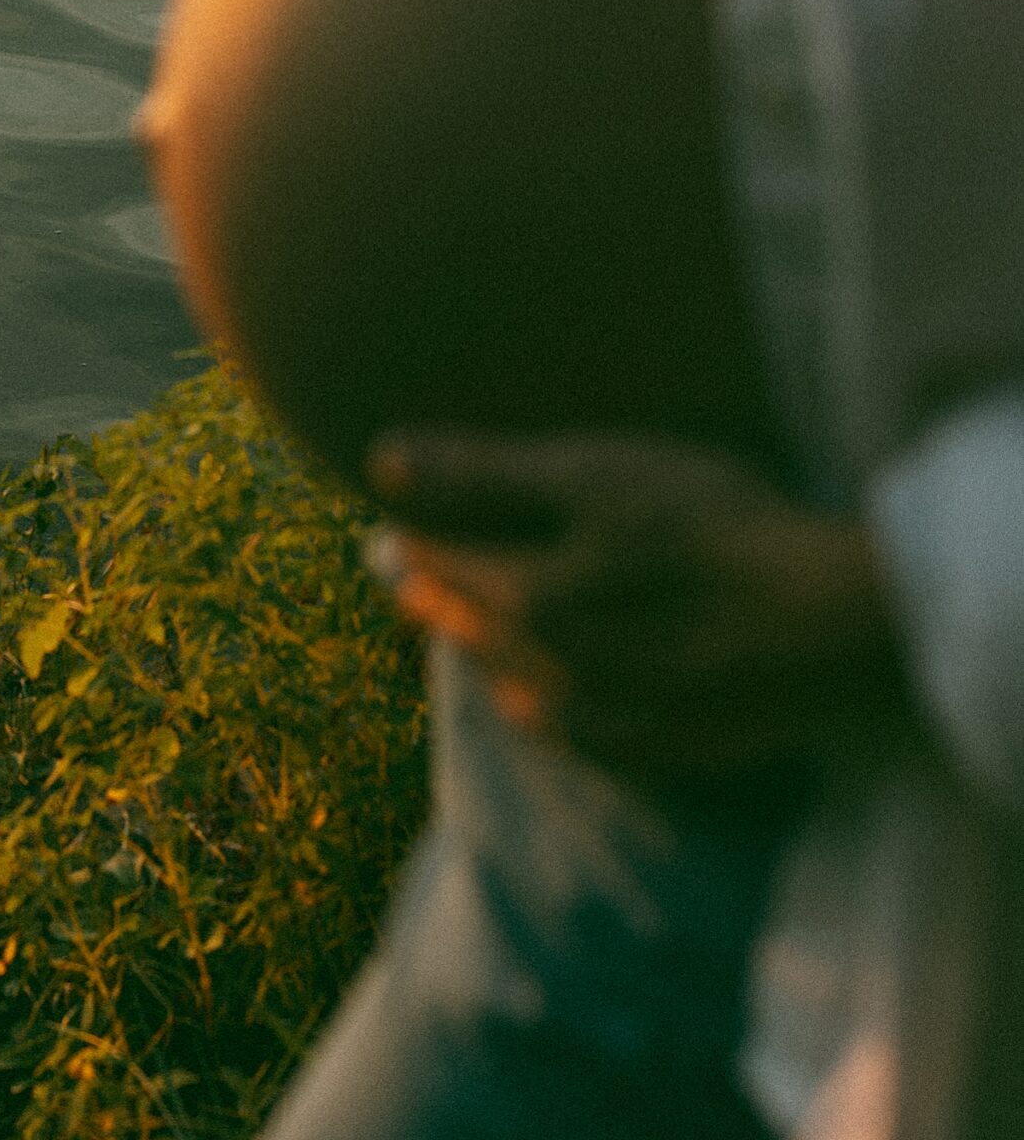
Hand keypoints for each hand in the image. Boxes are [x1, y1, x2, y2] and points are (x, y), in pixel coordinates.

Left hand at [367, 432, 917, 782]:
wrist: (829, 625)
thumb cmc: (710, 529)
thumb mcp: (591, 476)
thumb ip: (483, 472)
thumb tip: (381, 461)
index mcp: (530, 597)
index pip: (448, 567)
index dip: (413, 544)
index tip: (383, 533)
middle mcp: (557, 668)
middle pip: (481, 630)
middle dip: (439, 601)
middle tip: (406, 583)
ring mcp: (615, 719)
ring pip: (524, 687)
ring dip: (488, 658)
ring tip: (464, 638)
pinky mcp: (670, 749)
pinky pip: (583, 739)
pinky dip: (551, 716)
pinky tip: (542, 706)